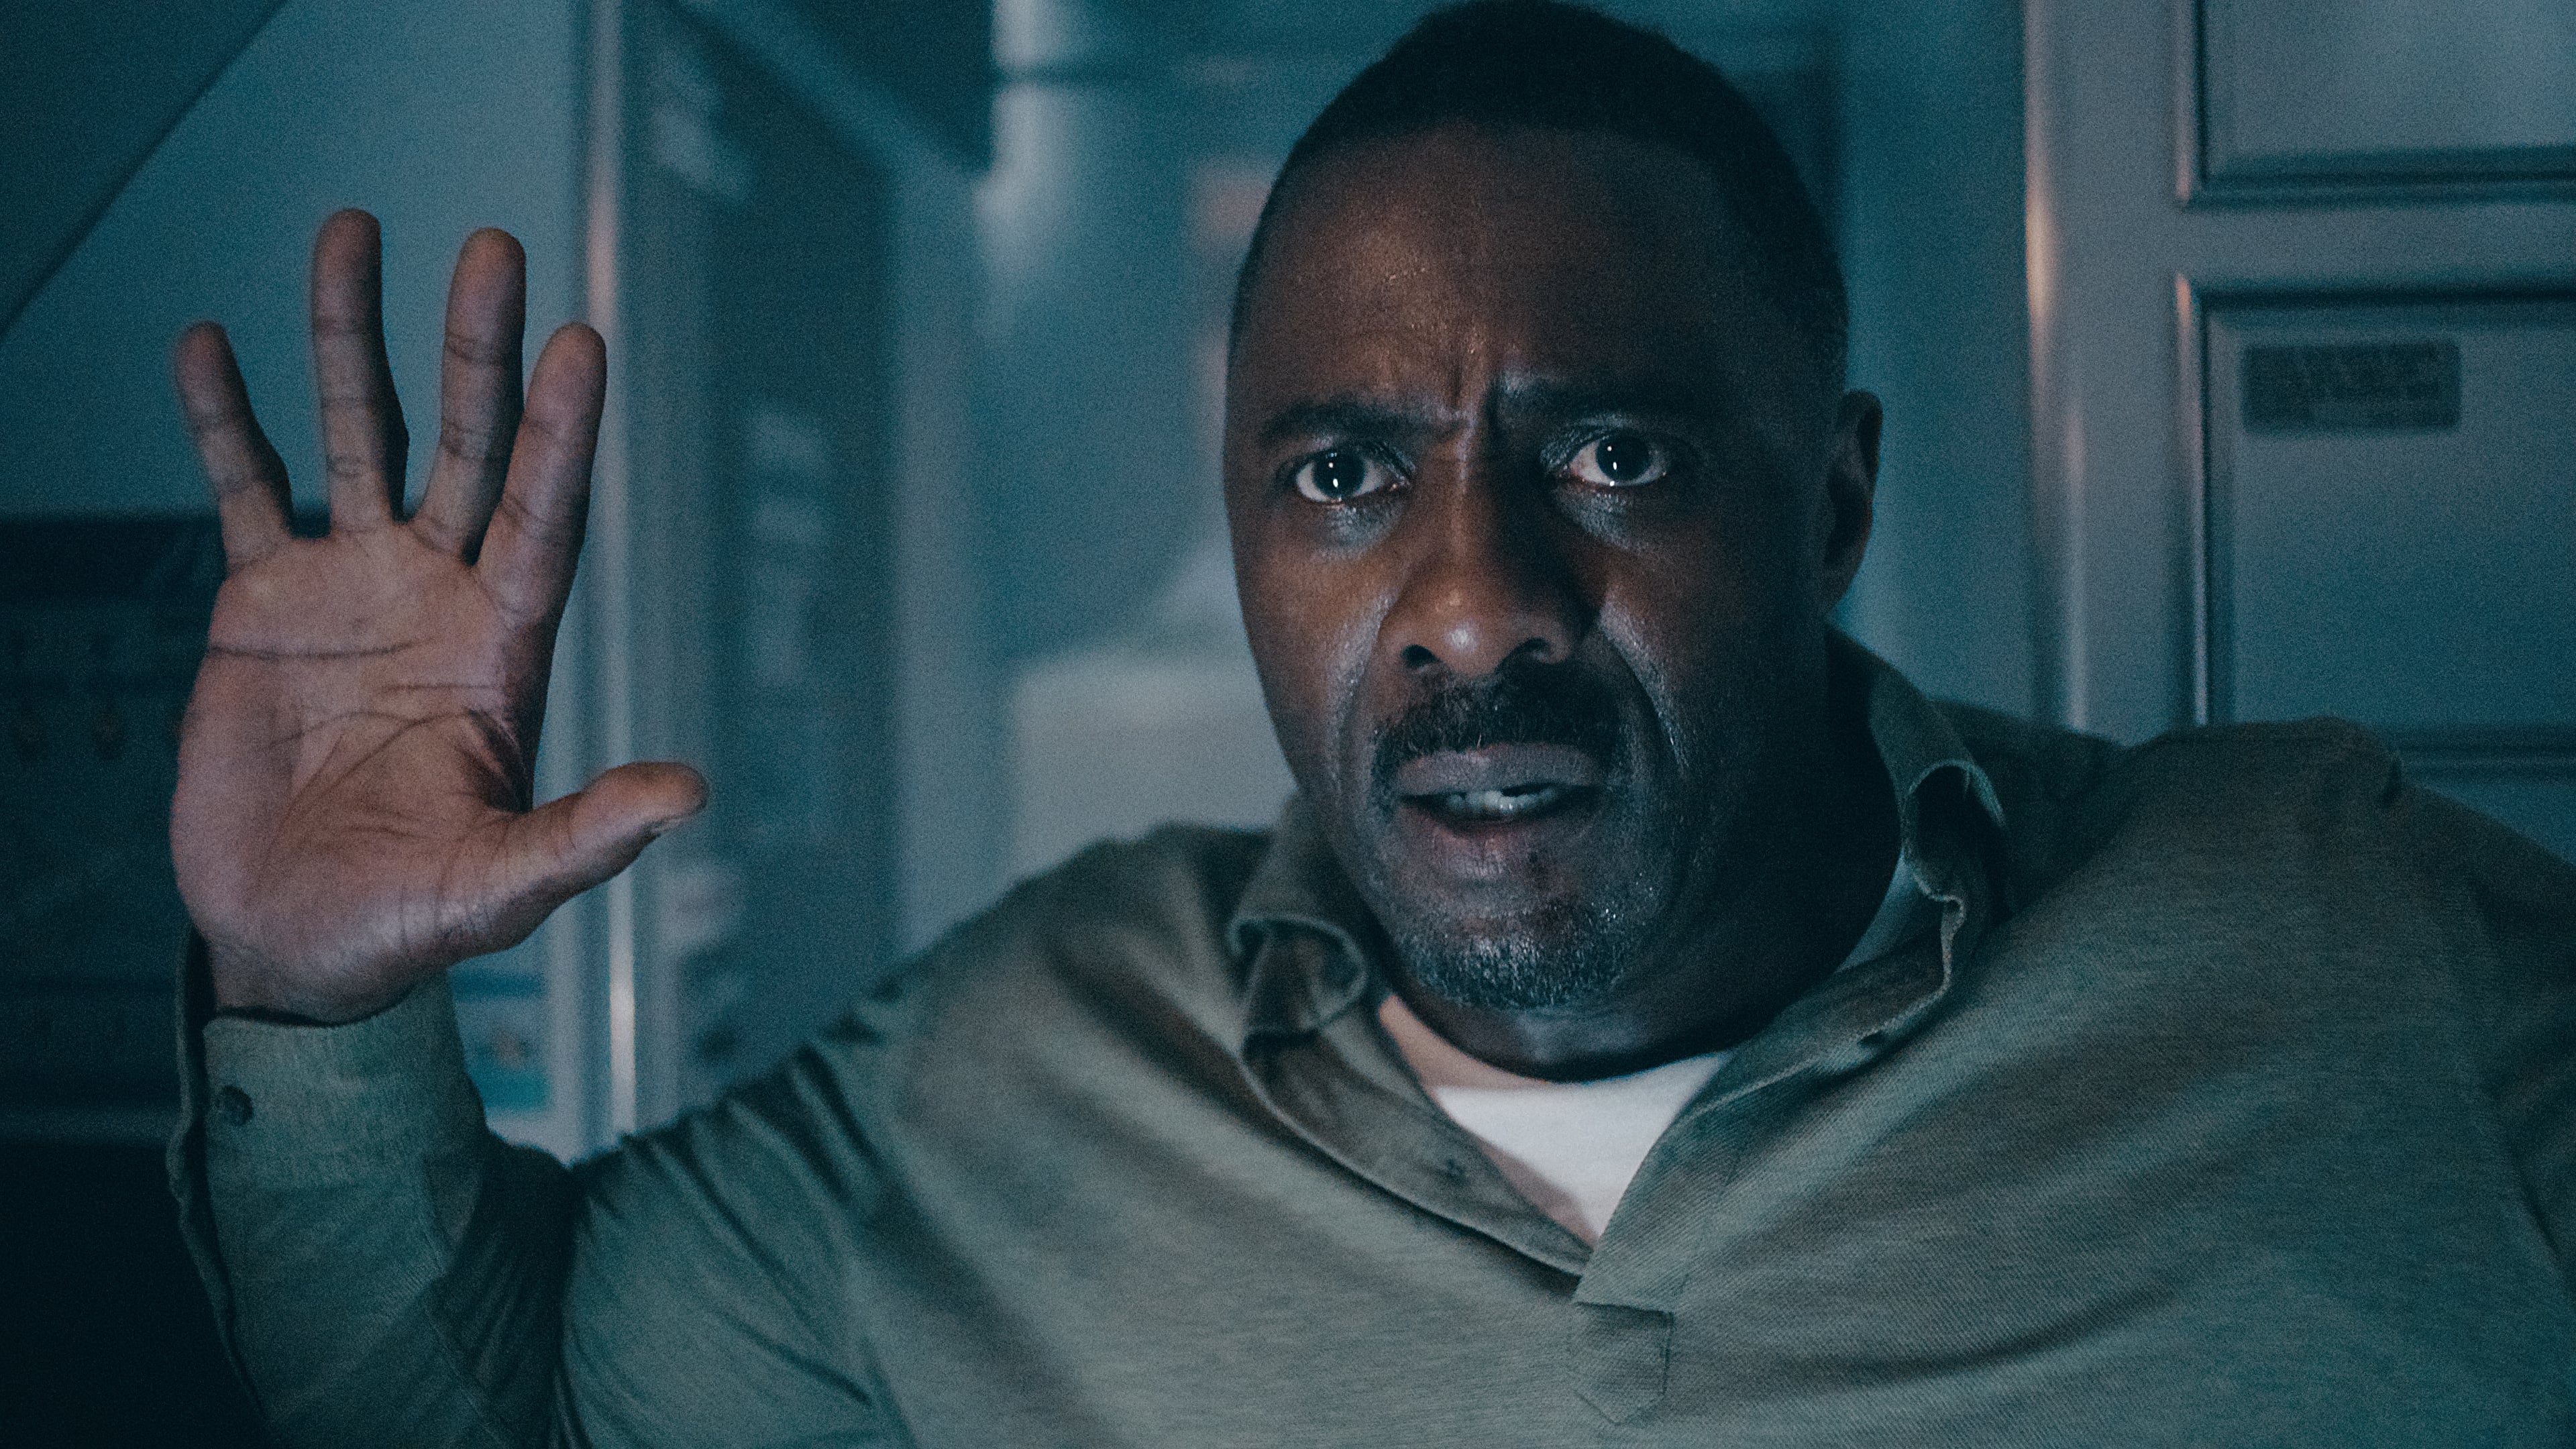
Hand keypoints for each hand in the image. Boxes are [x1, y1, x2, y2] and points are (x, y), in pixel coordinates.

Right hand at [169, 210, 704, 1023]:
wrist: (292, 942)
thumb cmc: (405, 923)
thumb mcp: (502, 887)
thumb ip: (586, 837)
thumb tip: (687, 797)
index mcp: (505, 647)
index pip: (546, 516)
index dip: (564, 434)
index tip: (581, 342)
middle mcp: (439, 595)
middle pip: (468, 446)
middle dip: (476, 349)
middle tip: (491, 248)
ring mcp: (352, 589)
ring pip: (357, 436)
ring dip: (352, 339)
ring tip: (352, 232)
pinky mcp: (262, 606)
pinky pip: (243, 488)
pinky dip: (224, 419)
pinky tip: (210, 342)